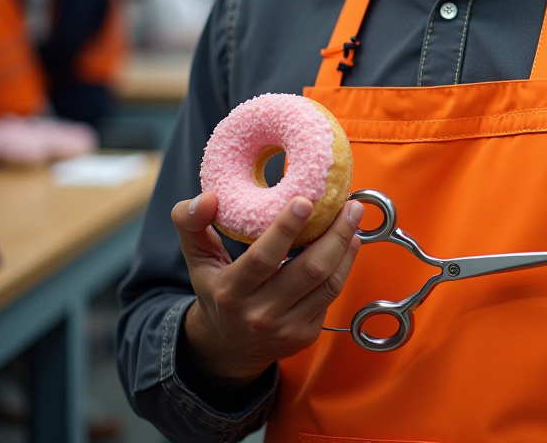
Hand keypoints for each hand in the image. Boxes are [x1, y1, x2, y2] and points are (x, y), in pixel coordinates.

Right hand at [172, 191, 362, 384]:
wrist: (226, 350)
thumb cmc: (216, 292)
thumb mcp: (197, 261)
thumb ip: (192, 225)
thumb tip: (206, 196)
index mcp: (231, 291)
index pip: (263, 258)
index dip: (286, 228)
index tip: (305, 200)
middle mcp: (259, 314)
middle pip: (309, 270)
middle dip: (334, 234)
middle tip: (349, 205)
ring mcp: (286, 328)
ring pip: (328, 283)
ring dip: (346, 247)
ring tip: (353, 218)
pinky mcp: (306, 335)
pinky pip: (331, 296)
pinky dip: (344, 266)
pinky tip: (348, 244)